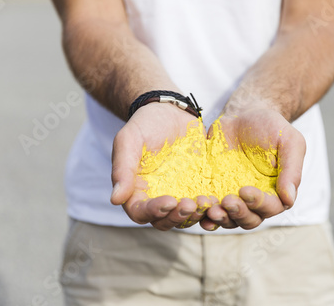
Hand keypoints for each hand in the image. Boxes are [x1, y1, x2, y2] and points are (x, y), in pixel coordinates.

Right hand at [111, 103, 210, 230]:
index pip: (140, 212)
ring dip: (195, 214)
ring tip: (206, 202)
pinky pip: (205, 204)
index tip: (168, 201)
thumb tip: (115, 200)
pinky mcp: (199, 186)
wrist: (170, 110)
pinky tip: (218, 200)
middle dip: (177, 216)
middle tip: (189, 204)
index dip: (153, 212)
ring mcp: (179, 193)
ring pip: (186, 217)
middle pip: (165, 221)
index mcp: (136, 191)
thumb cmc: (145, 124)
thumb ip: (122, 169)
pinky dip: (211, 207)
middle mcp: (157, 197)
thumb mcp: (129, 141)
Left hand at [201, 108, 305, 230]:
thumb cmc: (271, 127)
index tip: (245, 190)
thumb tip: (289, 199)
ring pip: (229, 219)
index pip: (270, 207)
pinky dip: (203, 213)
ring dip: (221, 218)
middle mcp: (255, 200)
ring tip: (211, 209)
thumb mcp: (289, 142)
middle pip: (249, 219)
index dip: (259, 203)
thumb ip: (292, 169)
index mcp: (276, 191)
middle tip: (227, 201)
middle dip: (238, 213)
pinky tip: (197, 208)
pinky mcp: (214, 190)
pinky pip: (209, 208)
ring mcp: (233, 196)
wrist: (244, 114)